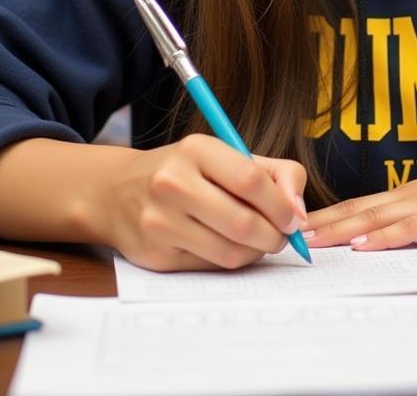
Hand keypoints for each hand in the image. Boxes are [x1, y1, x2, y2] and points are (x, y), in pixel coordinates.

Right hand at [87, 134, 307, 271]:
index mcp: (195, 149)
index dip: (281, 204)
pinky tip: (230, 246)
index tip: (294, 217)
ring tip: (260, 241)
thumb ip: (276, 173)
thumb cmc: (187, 171)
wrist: (117, 192)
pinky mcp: (155, 255)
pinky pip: (210, 267)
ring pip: (230, 251)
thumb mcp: (228, 155)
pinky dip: (231, 261)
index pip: (250, 180)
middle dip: (275, 236)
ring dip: (257, 252)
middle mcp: (172, 182)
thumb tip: (299, 213)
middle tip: (283, 236)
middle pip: (243, 223)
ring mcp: (160, 221)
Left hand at [304, 159, 416, 250]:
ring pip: (374, 218)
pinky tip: (363, 246)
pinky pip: (409, 229)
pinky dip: (383, 238)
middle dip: (323, 223)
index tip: (301, 224)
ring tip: (313, 240)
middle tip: (291, 232)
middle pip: (358, 210)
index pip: (359, 205)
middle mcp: (409, 196)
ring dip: (341, 230)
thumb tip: (385, 236)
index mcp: (407, 195)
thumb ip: (415, 218)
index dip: (329, 215)